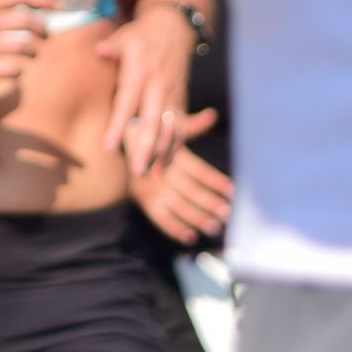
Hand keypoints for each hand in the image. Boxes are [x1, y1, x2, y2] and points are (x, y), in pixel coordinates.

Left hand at [98, 1, 196, 174]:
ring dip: (161, 153)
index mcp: (140, 72)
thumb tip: (99, 50)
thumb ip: (111, 47)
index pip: (128, 102)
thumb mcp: (124, 35)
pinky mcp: (180, 101)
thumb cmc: (140, 35)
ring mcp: (172, 95)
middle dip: (146, 148)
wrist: (173, 28)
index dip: (119, 125)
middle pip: (153, 122)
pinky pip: (180, 129)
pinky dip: (175, 148)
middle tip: (136, 171)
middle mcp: (159, 87)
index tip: (109, 147)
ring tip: (149, 174)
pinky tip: (165, 166)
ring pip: (169, 129)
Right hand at [132, 117, 232, 242]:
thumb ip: (194, 125)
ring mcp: (149, 185)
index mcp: (170, 153)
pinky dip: (173, 228)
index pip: (197, 169)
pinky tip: (190, 236)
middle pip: (189, 189)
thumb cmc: (152, 134)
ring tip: (214, 227)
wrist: (119, 141)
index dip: (215, 180)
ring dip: (196, 217)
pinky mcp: (141, 197)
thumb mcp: (170, 127)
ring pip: (176, 204)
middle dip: (209, 203)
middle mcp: (159, 169)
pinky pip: (158, 216)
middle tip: (227, 214)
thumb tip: (213, 115)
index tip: (232, 191)